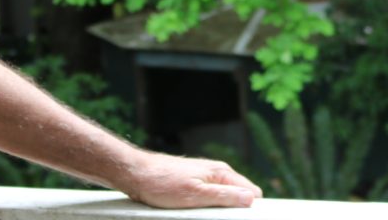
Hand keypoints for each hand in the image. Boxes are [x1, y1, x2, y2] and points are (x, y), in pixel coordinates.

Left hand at [119, 152, 262, 208]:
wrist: (136, 174)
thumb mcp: (196, 194)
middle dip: (231, 211)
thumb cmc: (162, 183)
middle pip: (237, 197)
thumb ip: (225, 195)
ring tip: (199, 214)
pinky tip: (191, 213)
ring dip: (215, 212)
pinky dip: (202, 209)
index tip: (239, 218)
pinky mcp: (192, 185)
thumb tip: (250, 198)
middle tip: (213, 217)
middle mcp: (215, 173)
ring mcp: (203, 178)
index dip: (249, 208)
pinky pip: (207, 201)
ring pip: (221, 201)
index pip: (252, 192)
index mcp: (221, 173)